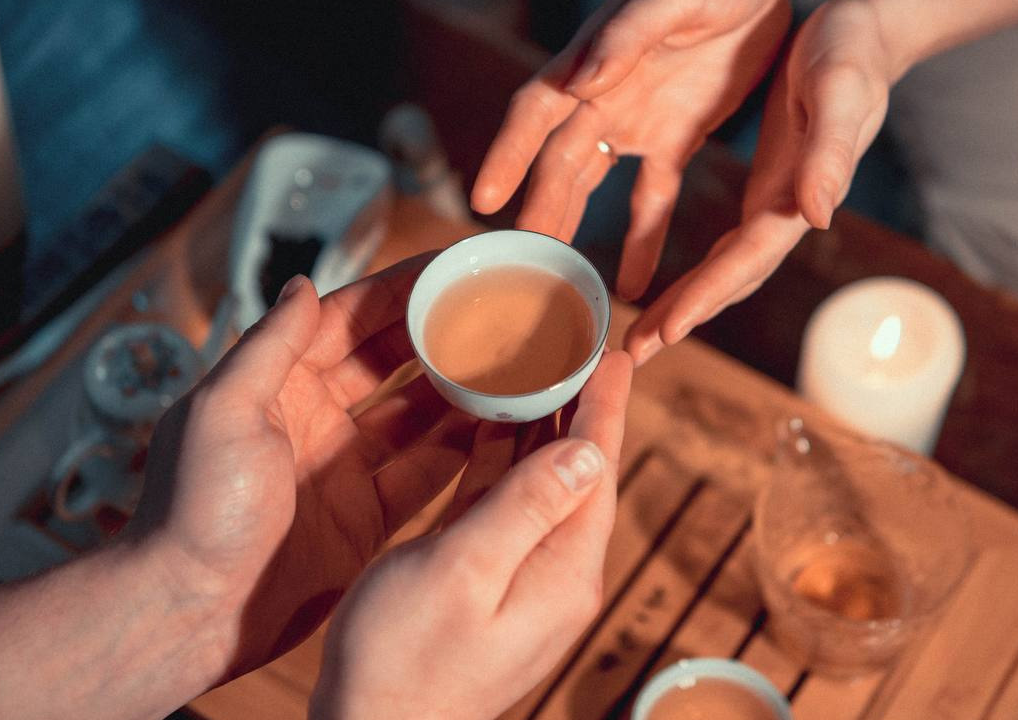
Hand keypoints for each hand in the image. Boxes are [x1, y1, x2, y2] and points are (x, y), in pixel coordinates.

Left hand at [126, 255, 475, 679]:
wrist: (188, 612)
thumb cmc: (192, 510)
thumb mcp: (223, 410)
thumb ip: (269, 346)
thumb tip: (303, 284)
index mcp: (274, 385)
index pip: (345, 320)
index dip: (396, 292)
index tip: (447, 270)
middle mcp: (313, 420)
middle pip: (389, 363)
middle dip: (438, 336)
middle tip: (496, 314)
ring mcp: (343, 470)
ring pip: (416, 417)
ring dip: (459, 392)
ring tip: (514, 366)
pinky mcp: (365, 520)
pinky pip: (423, 476)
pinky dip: (460, 454)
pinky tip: (500, 432)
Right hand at [310, 351, 632, 719]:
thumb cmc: (403, 659)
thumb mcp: (461, 571)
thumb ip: (525, 508)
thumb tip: (587, 452)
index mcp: (563, 570)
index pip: (597, 468)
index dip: (605, 405)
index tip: (615, 350)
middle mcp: (557, 575)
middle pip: (579, 472)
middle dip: (579, 407)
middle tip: (576, 344)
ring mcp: (525, 581)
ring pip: (543, 486)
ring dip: (541, 429)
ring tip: (538, 368)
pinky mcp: (491, 585)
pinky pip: (508, 508)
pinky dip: (503, 463)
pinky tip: (492, 430)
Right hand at [472, 0, 791, 300]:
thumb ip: (629, 35)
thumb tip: (582, 81)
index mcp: (595, 60)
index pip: (537, 112)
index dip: (509, 153)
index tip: (485, 199)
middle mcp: (605, 94)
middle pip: (560, 162)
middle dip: (540, 211)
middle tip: (525, 265)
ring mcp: (640, 118)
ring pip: (594, 184)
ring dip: (576, 228)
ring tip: (563, 283)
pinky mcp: (679, 134)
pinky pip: (654, 196)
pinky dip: (643, 238)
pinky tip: (632, 284)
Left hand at [625, 0, 894, 363]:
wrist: (868, 34)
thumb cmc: (854, 54)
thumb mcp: (839, 92)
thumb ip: (831, 154)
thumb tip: (817, 217)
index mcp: (798, 193)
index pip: (746, 259)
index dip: (707, 296)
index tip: (668, 332)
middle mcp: (787, 210)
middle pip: (731, 279)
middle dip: (685, 317)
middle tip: (635, 353)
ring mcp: (776, 204)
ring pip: (725, 271)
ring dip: (686, 306)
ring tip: (642, 338)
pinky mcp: (766, 189)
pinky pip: (724, 247)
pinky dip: (696, 276)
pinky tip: (669, 293)